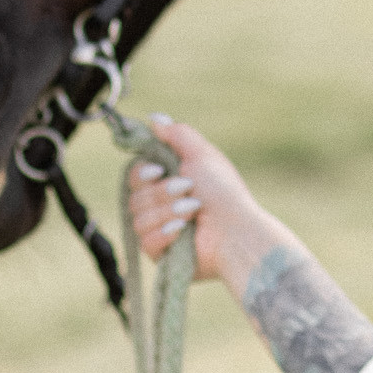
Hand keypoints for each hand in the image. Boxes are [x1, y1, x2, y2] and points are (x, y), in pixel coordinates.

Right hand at [127, 116, 278, 281]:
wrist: (238, 230)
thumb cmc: (224, 192)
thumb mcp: (203, 155)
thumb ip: (178, 135)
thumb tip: (154, 118)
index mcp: (167, 182)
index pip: (134, 176)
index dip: (141, 173)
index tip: (158, 171)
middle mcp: (160, 206)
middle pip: (134, 196)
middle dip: (162, 192)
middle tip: (188, 189)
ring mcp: (159, 231)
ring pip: (138, 219)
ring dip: (168, 212)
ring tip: (193, 211)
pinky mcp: (160, 254)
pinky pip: (145, 241)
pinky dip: (165, 233)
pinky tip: (183, 232)